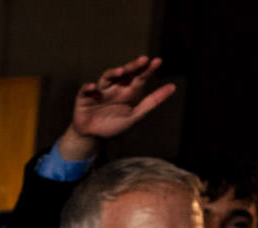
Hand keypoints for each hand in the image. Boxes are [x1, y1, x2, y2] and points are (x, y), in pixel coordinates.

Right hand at [60, 56, 175, 162]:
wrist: (92, 136)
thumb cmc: (113, 124)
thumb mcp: (135, 115)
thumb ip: (152, 101)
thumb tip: (173, 87)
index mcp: (128, 91)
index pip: (140, 76)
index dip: (148, 69)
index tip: (157, 61)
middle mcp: (115, 87)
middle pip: (125, 73)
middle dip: (133, 66)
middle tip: (143, 60)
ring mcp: (99, 91)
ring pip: (106, 78)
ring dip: (113, 73)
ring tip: (121, 72)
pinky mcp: (84, 98)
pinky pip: (85, 90)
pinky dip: (88, 88)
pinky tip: (93, 87)